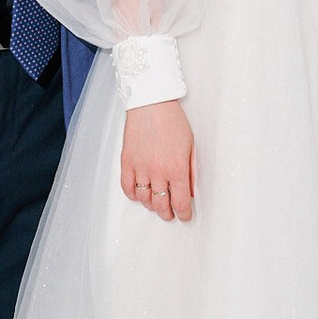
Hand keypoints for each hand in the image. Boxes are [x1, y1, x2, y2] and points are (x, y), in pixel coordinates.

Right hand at [120, 100, 194, 221]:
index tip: (185, 215)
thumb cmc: (172, 120)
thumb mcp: (190, 146)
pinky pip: (127, 187)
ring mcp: (140, 168)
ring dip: (151, 205)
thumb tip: (190, 190)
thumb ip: (191, 170)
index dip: (184, 214)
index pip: (180, 203)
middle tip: (170, 213)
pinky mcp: (127, 162)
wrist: (152, 103)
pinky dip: (133, 195)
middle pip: (161, 205)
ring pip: (144, 199)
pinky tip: (139, 194)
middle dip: (168, 213)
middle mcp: (158, 172)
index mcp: (176, 169)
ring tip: (156, 204)